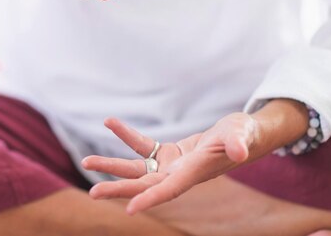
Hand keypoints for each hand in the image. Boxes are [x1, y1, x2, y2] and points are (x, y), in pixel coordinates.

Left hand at [82, 114, 258, 214]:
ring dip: (112, 165)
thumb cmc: (244, 134)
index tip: (129, 208)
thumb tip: (239, 150)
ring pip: (137, 168)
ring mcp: (171, 165)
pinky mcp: (168, 154)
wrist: (241, 134)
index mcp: (194, 173)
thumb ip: (239, 143)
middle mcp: (178, 174)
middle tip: (92, 192)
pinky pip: (142, 145)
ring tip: (86, 161)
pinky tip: (109, 122)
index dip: (150, 199)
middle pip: (144, 185)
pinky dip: (126, 135)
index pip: (169, 190)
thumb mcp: (242, 134)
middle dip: (119, 189)